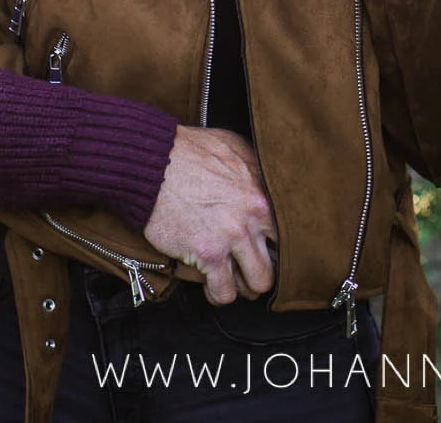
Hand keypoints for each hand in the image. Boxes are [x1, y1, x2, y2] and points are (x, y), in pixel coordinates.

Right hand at [141, 126, 277, 304]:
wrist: (150, 163)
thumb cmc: (187, 151)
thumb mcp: (232, 147)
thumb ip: (254, 169)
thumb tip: (262, 182)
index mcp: (262, 191)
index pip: (289, 231)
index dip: (277, 244)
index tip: (266, 249)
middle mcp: (254, 215)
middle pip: (278, 261)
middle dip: (263, 268)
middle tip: (249, 269)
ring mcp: (232, 236)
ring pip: (257, 283)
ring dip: (244, 285)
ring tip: (233, 280)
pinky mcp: (207, 254)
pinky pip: (223, 292)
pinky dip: (218, 293)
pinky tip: (212, 286)